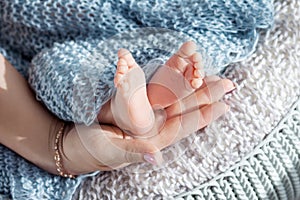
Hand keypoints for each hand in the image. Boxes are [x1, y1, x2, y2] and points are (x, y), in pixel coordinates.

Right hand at [61, 76, 234, 174]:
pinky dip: (172, 78)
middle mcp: (156, 124)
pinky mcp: (139, 103)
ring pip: (175, 96)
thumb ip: (134, 153)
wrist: (82, 141)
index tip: (224, 104)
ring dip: (192, 84)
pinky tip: (183, 72)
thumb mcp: (114, 152)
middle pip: (186, 108)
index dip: (204, 115)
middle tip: (229, 84)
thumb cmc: (96, 150)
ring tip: (211, 73)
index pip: (184, 125)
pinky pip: (158, 88)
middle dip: (206, 95)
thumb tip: (156, 157)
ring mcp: (148, 113)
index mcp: (155, 139)